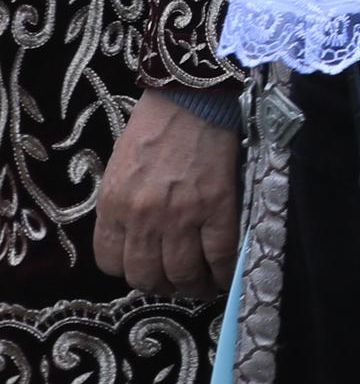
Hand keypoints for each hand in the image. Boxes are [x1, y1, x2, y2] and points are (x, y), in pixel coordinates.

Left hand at [93, 96, 236, 297]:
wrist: (192, 98)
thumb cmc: (154, 128)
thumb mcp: (119, 171)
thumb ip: (122, 207)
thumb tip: (137, 239)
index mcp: (112, 206)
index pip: (111, 263)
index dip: (130, 271)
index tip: (146, 268)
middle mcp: (142, 218)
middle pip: (146, 275)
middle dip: (162, 285)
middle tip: (176, 281)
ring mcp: (181, 215)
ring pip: (182, 272)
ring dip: (192, 284)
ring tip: (202, 282)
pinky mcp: (217, 206)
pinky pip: (219, 254)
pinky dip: (223, 272)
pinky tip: (225, 274)